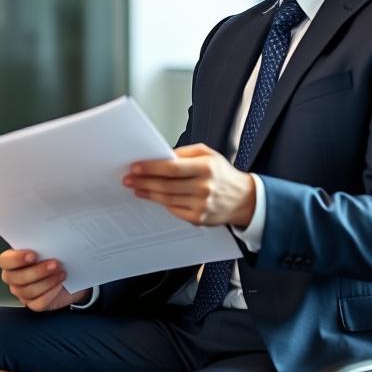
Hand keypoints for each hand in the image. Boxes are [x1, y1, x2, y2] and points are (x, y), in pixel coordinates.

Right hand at [0, 249, 88, 311]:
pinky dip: (51, 294)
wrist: (71, 274)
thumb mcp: (50, 246)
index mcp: (13, 260)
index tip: (33, 255)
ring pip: (28, 291)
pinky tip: (60, 284)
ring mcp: (22, 293)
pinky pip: (39, 303)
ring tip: (61, 273)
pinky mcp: (34, 304)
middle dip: (36, 271)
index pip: (5, 261)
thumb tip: (48, 235)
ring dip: (47, 281)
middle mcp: (14, 277)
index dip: (16, 259)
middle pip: (15, 278)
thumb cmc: (57, 256)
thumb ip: (43, 243)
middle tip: (54, 264)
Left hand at [123, 143, 255, 226]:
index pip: (172, 168)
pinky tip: (151, 197)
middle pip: (166, 185)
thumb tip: (161, 156)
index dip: (151, 168)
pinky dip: (161, 203)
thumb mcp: (208, 154)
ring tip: (135, 188)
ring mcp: (201, 205)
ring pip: (166, 199)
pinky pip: (174, 210)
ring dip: (148, 193)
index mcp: (206, 167)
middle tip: (128, 179)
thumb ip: (185, 153)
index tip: (135, 167)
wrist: (244, 199)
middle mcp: (204, 187)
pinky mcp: (199, 218)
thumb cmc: (222, 174)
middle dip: (143, 181)